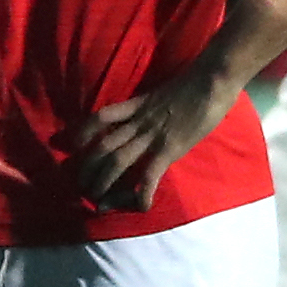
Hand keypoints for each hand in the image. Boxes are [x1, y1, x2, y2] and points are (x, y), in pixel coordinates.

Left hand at [70, 67, 238, 212]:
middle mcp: (138, 121)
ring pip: (117, 160)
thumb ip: (154, 105)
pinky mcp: (168, 149)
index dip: (84, 131)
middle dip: (89, 168)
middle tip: (83, 186)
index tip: (75, 145)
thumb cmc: (194, 82)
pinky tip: (141, 206)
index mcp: (137, 106)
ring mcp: (151, 135)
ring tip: (98, 201)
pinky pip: (149, 174)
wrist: (211, 80)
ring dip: (105, 183)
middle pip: (103, 145)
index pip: (102, 117)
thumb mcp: (164, 92)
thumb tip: (155, 115)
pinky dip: (143, 193)